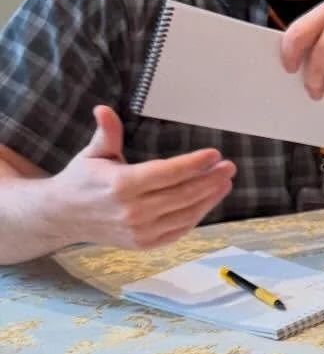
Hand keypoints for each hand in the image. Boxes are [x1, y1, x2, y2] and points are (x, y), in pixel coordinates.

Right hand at [50, 107, 234, 249]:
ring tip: (225, 182)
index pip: (167, 173)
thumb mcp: (93, 153)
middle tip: (229, 167)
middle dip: (210, 180)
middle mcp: (133, 211)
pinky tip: (208, 200)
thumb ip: (106, 133)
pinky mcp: (145, 244)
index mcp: (121, 185)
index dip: (194, 164)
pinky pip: (179, 230)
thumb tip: (104, 109)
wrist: (64, 216)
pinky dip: (197, 215)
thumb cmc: (83, 179)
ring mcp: (140, 231)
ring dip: (210, 198)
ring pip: (185, 214)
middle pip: (183, 195)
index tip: (214, 155)